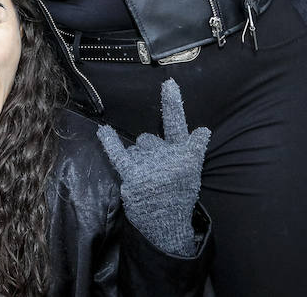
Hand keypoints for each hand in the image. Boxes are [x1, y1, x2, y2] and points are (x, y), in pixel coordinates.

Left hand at [98, 79, 209, 255]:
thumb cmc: (178, 195)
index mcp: (184, 155)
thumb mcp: (192, 172)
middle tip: (157, 172)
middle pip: (148, 138)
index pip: (178, 124)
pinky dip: (109, 141)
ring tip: (148, 179)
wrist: (166, 225)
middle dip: (149, 150)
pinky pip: (119, 154)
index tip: (169, 83)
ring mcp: (149, 167)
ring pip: (135, 148)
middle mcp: (168, 158)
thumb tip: (203, 130)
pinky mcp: (133, 177)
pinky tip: (103, 130)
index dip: (172, 104)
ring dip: (138, 158)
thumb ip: (193, 149)